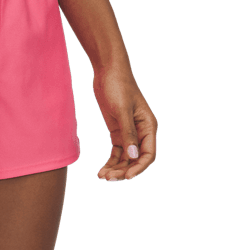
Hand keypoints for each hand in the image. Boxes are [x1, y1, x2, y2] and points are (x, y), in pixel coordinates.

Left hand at [93, 67, 156, 181]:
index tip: (125, 177)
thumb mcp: (122, 111)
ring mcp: (129, 133)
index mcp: (149, 126)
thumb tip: (133, 157)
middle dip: (123, 170)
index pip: (148, 154)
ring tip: (102, 176)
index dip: (138, 168)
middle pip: (135, 159)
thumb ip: (128, 134)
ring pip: (125, 158)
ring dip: (116, 169)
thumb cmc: (118, 86)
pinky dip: (110, 162)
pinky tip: (101, 171)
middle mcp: (141, 132)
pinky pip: (117, 153)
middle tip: (108, 178)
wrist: (107, 71)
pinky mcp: (118, 132)